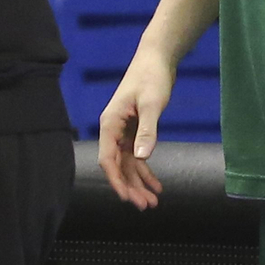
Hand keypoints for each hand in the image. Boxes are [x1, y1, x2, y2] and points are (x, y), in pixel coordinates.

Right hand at [97, 51, 173, 210]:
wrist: (157, 59)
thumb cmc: (151, 77)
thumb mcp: (152, 104)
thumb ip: (147, 131)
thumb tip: (142, 157)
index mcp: (110, 123)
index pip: (107, 159)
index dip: (116, 180)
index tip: (127, 198)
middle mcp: (113, 129)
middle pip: (117, 165)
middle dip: (130, 187)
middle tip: (146, 206)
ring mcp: (123, 130)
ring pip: (127, 164)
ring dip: (138, 182)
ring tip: (152, 201)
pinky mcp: (134, 129)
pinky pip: (136, 156)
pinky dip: (145, 170)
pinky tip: (156, 185)